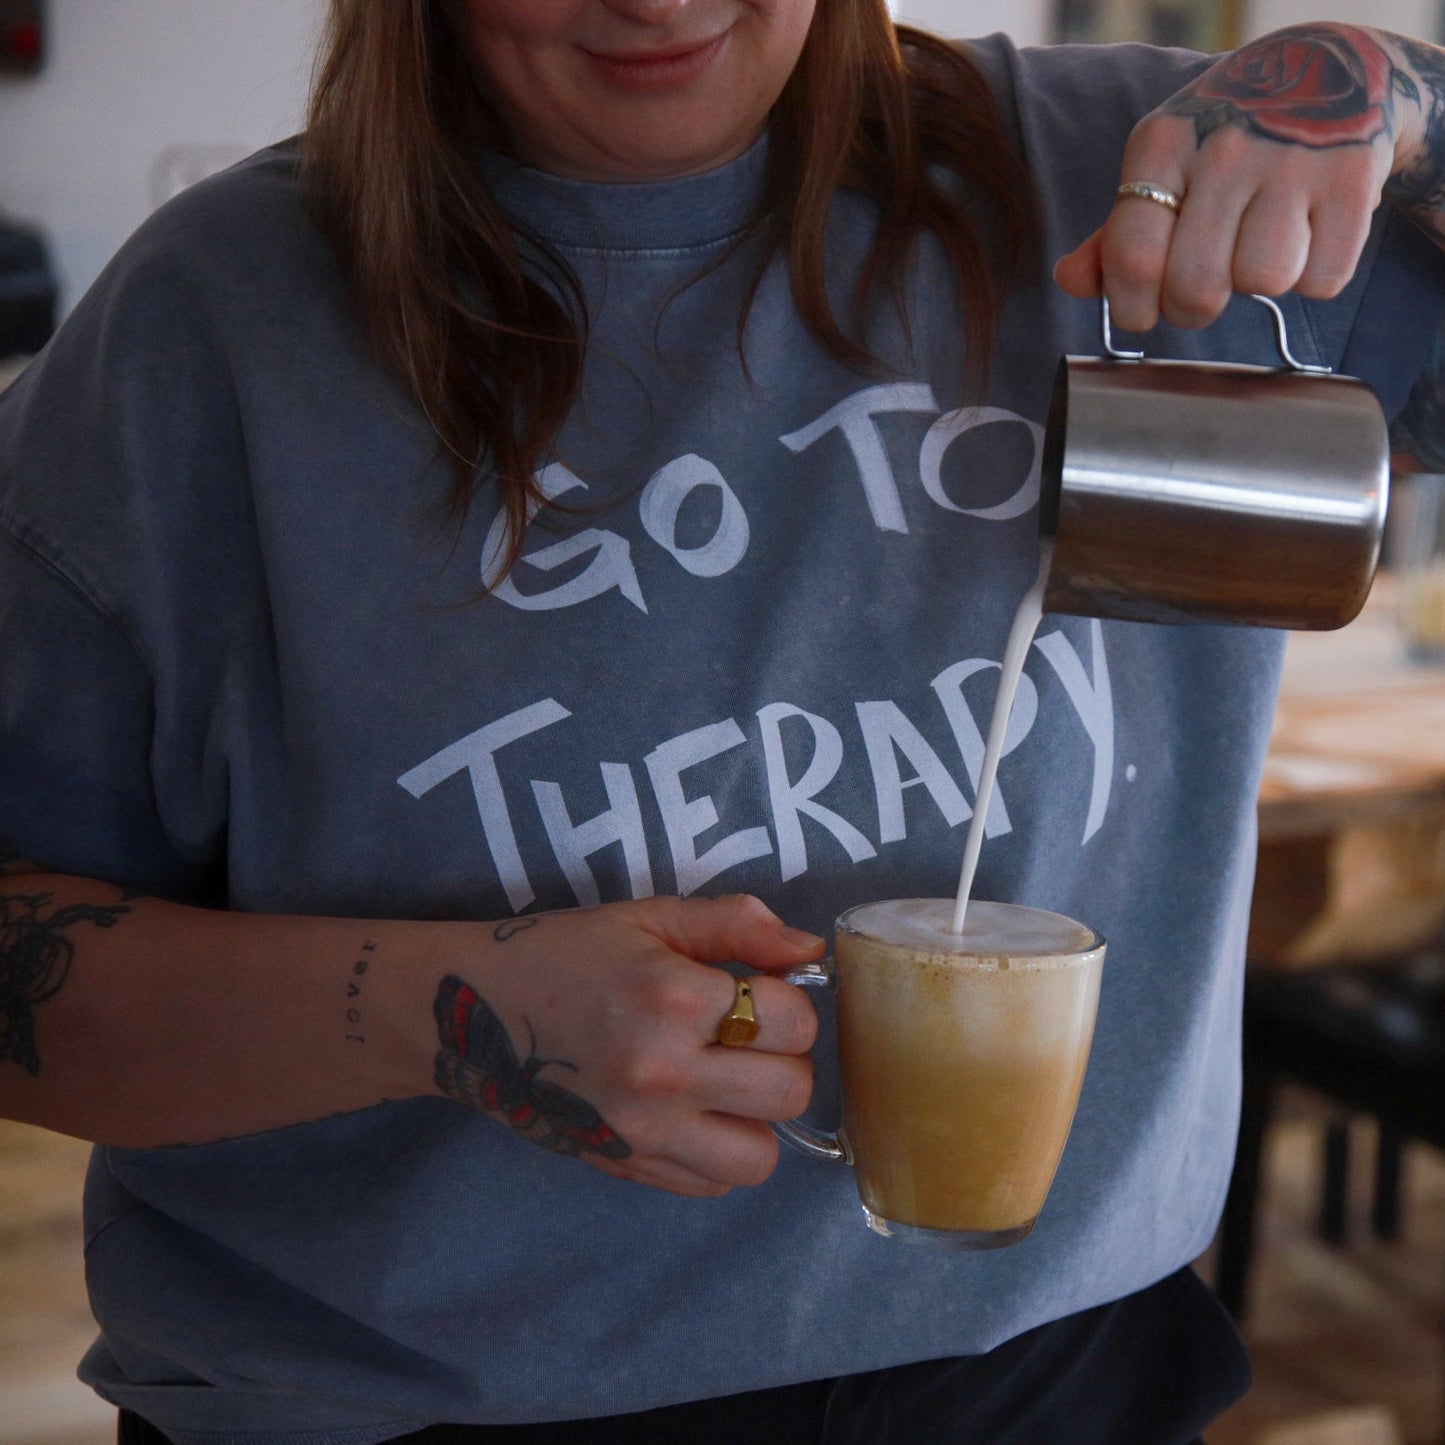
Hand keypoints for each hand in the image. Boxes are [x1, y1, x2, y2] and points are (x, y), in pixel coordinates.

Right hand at [431, 894, 824, 1197]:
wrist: (469, 1012)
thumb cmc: (565, 953)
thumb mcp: (649, 918)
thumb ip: (737, 925)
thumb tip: (811, 951)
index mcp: (673, 997)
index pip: (794, 1020)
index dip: (786, 1000)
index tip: (755, 990)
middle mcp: (663, 1073)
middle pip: (790, 1091)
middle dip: (782, 1057)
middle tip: (745, 1037)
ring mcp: (643, 1131)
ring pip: (759, 1157)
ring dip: (756, 1118)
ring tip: (724, 1082)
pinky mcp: (625, 1166)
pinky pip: (711, 1185)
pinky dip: (716, 1152)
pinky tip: (691, 1111)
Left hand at [1055, 24, 1417, 331]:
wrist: (1331, 69)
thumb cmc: (1225, 139)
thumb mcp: (1161, 168)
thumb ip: (1113, 235)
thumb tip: (1069, 281)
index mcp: (1162, 146)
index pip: (1132, 258)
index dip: (1134, 308)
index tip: (1144, 309)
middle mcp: (1225, 147)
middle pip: (1196, 287)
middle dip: (1194, 308)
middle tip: (1205, 286)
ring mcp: (1292, 159)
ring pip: (1263, 283)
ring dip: (1260, 286)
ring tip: (1261, 243)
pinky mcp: (1351, 177)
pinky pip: (1323, 278)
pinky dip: (1315, 276)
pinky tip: (1308, 235)